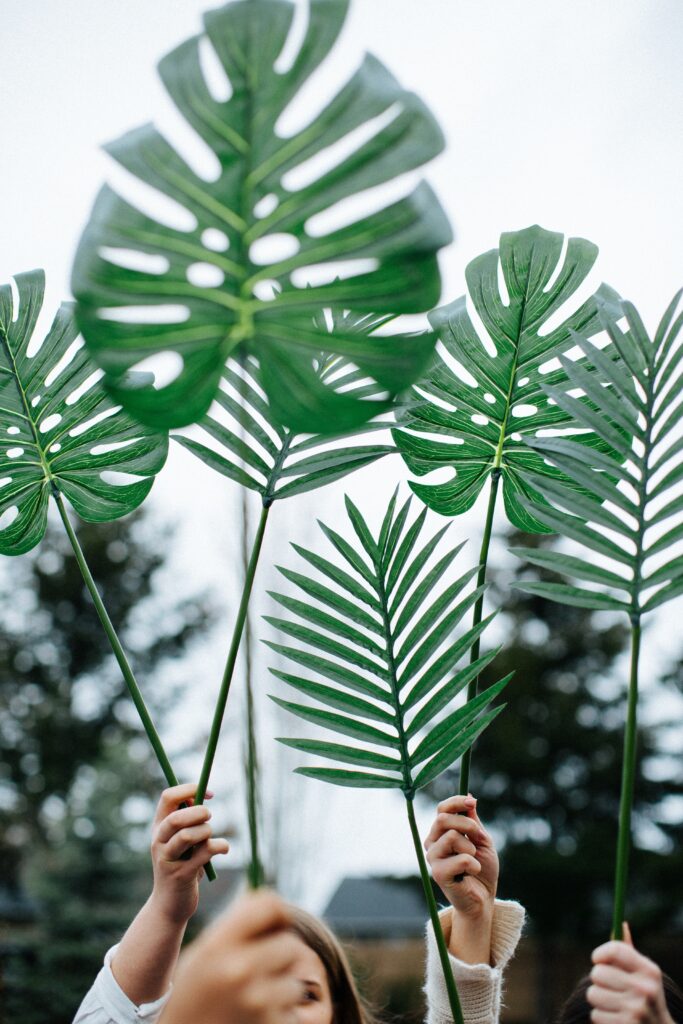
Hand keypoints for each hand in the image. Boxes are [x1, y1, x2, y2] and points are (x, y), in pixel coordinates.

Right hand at [149, 783, 229, 924]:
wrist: (169, 905)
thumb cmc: (181, 865)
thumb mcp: (181, 840)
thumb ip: (189, 819)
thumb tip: (205, 794)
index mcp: (159, 827)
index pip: (167, 797)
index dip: (190, 789)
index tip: (208, 794)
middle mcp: (159, 842)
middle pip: (176, 817)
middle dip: (199, 812)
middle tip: (210, 816)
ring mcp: (168, 860)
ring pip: (188, 835)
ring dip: (207, 832)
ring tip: (210, 838)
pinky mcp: (181, 876)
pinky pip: (205, 853)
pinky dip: (220, 846)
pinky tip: (223, 849)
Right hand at [159, 891, 302, 1023]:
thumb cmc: (192, 1001)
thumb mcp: (200, 958)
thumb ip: (233, 930)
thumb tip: (275, 907)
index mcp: (217, 946)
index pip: (269, 905)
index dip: (278, 914)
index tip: (275, 927)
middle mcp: (239, 970)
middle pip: (290, 944)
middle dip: (281, 957)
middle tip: (264, 971)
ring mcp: (258, 1002)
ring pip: (294, 982)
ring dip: (281, 990)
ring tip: (255, 1001)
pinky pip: (292, 1012)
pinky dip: (280, 1016)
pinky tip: (256, 1020)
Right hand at [424, 794, 497, 918]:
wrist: (484, 897)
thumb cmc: (482, 868)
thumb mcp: (481, 840)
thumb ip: (473, 821)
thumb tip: (470, 796)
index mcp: (441, 832)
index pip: (442, 809)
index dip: (457, 802)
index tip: (472, 803)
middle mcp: (433, 843)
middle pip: (443, 819)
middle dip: (467, 825)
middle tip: (479, 837)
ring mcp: (433, 858)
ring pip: (452, 837)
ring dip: (471, 848)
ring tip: (473, 861)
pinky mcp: (438, 874)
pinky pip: (461, 859)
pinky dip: (474, 864)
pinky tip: (471, 873)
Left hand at [589, 929, 673, 1023]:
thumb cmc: (645, 997)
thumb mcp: (643, 974)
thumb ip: (628, 952)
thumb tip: (622, 924)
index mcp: (649, 971)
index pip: (615, 949)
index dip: (600, 953)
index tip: (598, 960)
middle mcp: (645, 989)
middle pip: (598, 972)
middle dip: (600, 981)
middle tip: (611, 987)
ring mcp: (636, 1010)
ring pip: (593, 994)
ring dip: (599, 1000)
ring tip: (614, 1004)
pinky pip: (595, 1014)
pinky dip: (601, 1017)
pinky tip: (616, 1018)